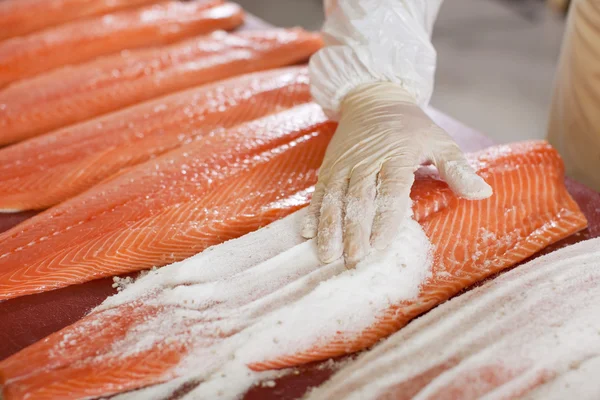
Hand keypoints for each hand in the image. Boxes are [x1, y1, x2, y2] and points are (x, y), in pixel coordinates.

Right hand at [302, 82, 492, 266]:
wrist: (373, 97)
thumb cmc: (410, 125)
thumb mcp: (439, 140)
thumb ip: (457, 168)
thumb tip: (483, 193)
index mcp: (396, 155)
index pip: (390, 190)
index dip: (384, 219)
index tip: (379, 246)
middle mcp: (366, 161)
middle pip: (358, 199)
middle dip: (354, 232)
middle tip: (354, 260)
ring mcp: (343, 165)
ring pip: (334, 199)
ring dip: (329, 228)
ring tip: (327, 255)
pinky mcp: (329, 167)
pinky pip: (319, 192)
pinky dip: (312, 212)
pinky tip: (306, 233)